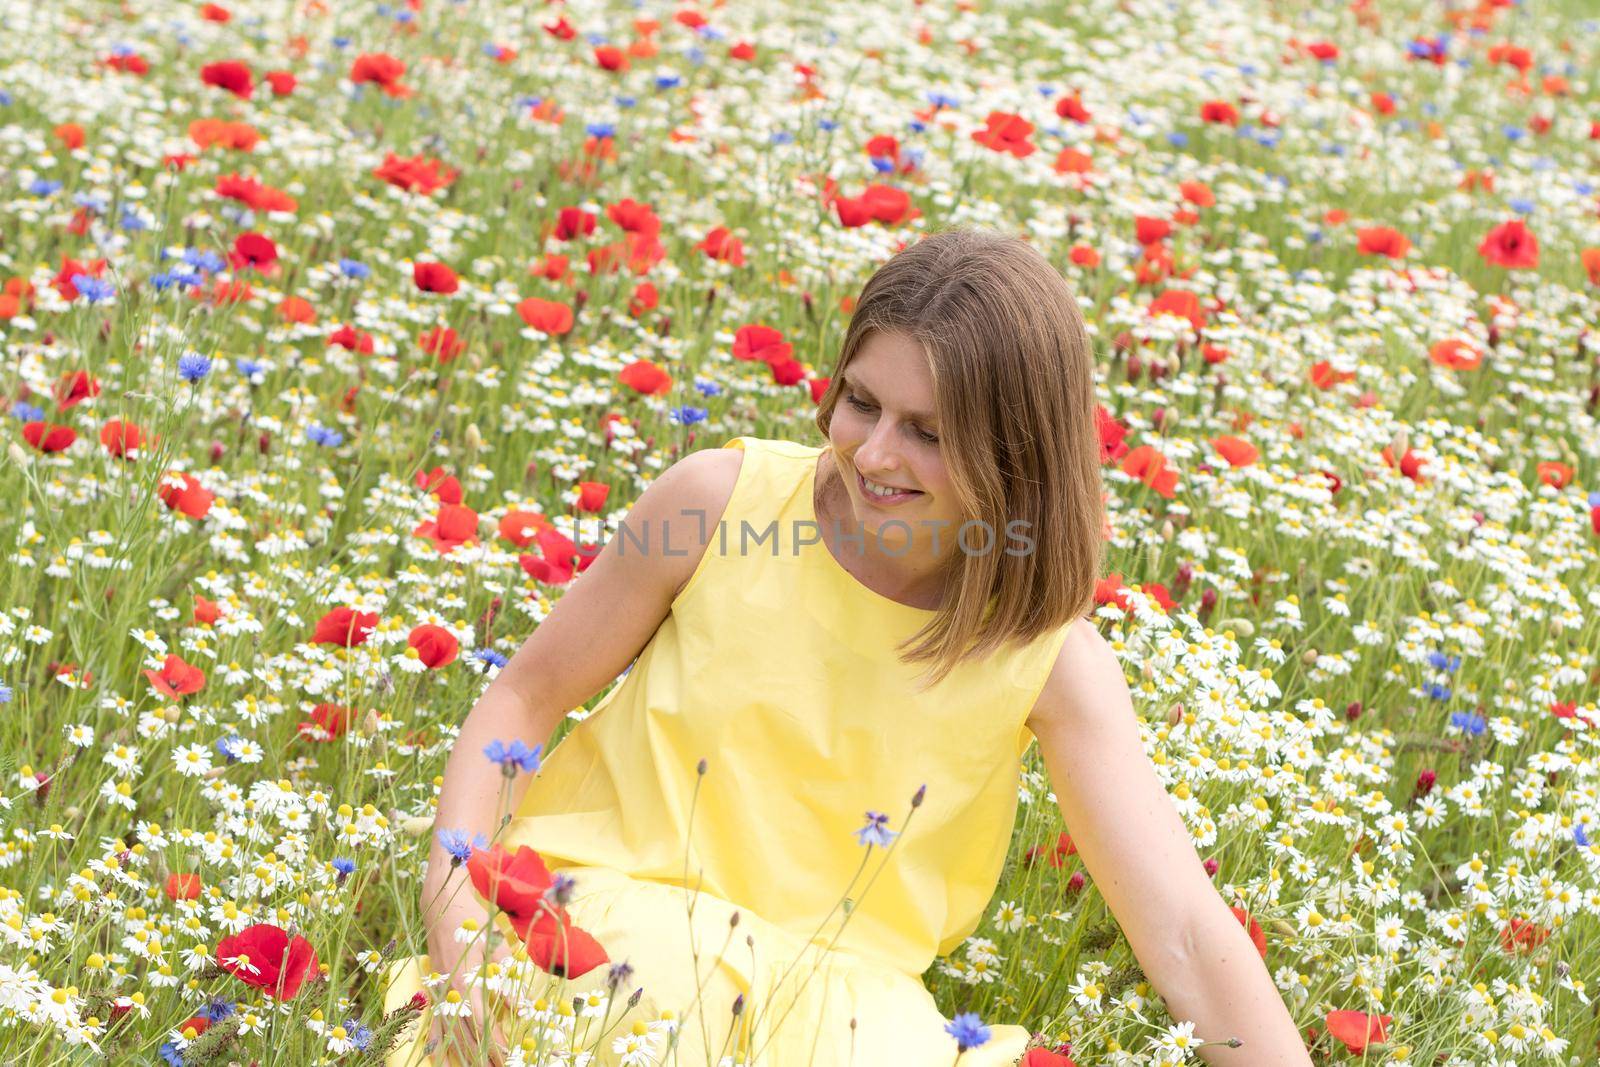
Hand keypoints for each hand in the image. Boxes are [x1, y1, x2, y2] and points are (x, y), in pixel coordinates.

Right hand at [421, 873, 513, 1066]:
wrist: (442, 907)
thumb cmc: (474, 925)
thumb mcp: (498, 950)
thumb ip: (507, 983)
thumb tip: (519, 1010)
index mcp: (468, 985)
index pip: (484, 1026)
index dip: (497, 1046)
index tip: (509, 1060)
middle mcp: (452, 995)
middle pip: (467, 1036)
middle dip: (483, 1056)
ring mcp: (441, 994)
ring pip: (451, 1033)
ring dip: (463, 1054)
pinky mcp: (435, 990)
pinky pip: (435, 1022)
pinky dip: (437, 1042)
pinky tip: (438, 1058)